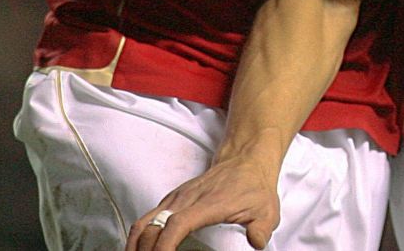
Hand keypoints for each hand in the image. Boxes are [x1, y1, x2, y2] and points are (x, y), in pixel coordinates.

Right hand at [125, 156, 278, 250]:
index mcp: (207, 204)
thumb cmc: (254, 186)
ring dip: (136, 245)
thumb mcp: (267, 210)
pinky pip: (146, 218)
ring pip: (144, 222)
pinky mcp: (171, 200)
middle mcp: (186, 200)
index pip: (177, 224)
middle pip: (153, 227)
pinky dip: (138, 236)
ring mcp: (176, 199)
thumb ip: (262, 229)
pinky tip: (138, 249)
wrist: (246, 160)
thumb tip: (256, 243)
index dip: (164, 246)